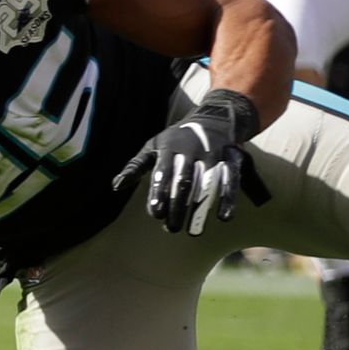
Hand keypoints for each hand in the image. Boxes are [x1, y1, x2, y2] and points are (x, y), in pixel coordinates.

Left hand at [111, 88, 267, 235]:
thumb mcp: (153, 146)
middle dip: (178, 206)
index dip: (159, 193)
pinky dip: (228, 198)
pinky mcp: (232, 160)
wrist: (214, 119)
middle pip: (184, 182)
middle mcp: (192, 151)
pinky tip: (223, 217)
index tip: (155, 214)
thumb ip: (136, 166)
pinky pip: (231, 180)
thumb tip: (116, 185)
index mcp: (170, 148)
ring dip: (200, 208)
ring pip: (207, 184)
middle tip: (172, 228)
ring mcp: (213, 155)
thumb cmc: (176, 139)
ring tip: (193, 230)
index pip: (163, 173)